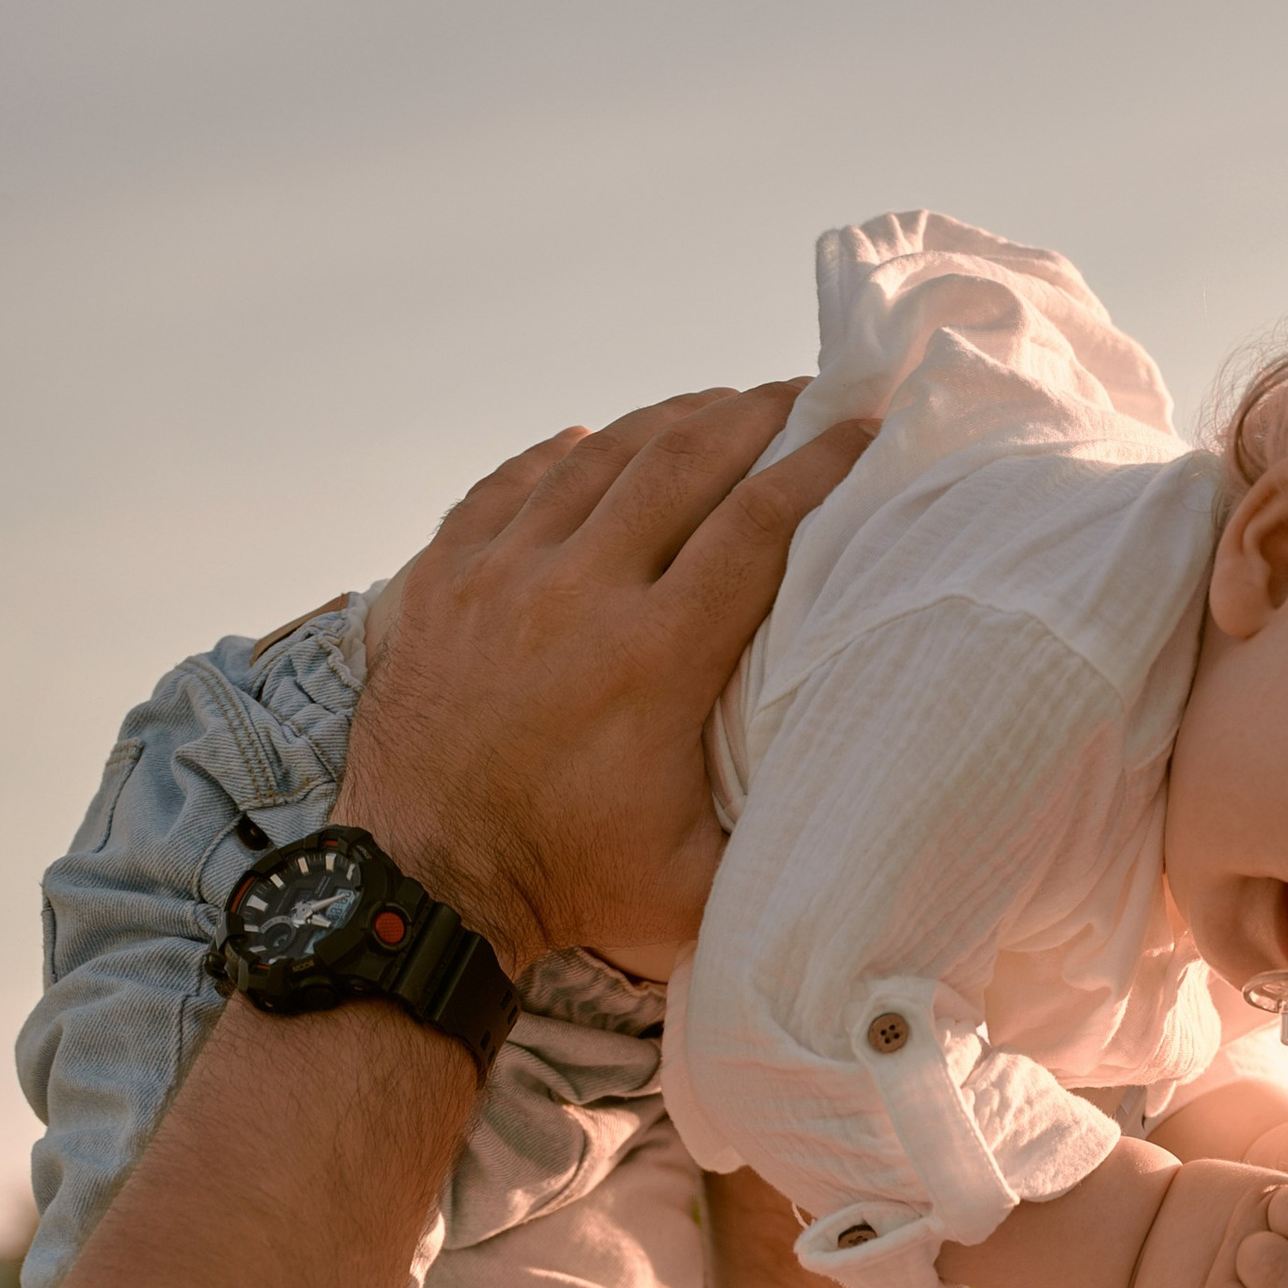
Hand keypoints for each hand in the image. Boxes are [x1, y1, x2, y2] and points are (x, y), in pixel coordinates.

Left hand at [335, 383, 869, 977]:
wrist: (417, 887)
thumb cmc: (568, 891)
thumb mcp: (695, 890)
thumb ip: (778, 846)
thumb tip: (870, 821)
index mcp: (653, 660)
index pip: (755, 526)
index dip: (818, 466)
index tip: (861, 429)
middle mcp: (576, 594)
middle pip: (683, 461)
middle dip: (752, 414)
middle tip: (798, 395)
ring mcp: (499, 577)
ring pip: (598, 457)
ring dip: (666, 423)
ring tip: (714, 410)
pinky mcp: (441, 579)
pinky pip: (511, 483)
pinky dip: (561, 455)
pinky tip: (593, 441)